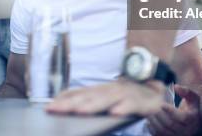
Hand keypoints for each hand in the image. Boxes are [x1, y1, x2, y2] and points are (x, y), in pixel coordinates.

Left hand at [46, 79, 164, 115]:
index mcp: (98, 90)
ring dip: (94, 105)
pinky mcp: (141, 101)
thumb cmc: (124, 96)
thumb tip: (62, 104)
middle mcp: (109, 90)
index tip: (48, 108)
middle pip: (88, 96)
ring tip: (80, 112)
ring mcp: (125, 94)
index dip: (63, 100)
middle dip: (71, 104)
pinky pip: (131, 104)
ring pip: (107, 99)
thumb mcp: (104, 97)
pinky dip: (123, 108)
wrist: (153, 88)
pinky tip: (115, 113)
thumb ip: (86, 100)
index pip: (77, 94)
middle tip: (56, 110)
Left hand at [146, 85, 200, 135]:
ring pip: (163, 131)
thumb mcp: (193, 98)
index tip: (162, 104)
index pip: (182, 118)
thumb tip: (175, 87)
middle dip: (160, 115)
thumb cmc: (191, 107)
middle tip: (154, 107)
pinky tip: (150, 121)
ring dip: (154, 122)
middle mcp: (187, 131)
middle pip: (170, 124)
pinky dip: (152, 129)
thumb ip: (186, 91)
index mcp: (192, 120)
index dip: (171, 111)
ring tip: (150, 113)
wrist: (194, 122)